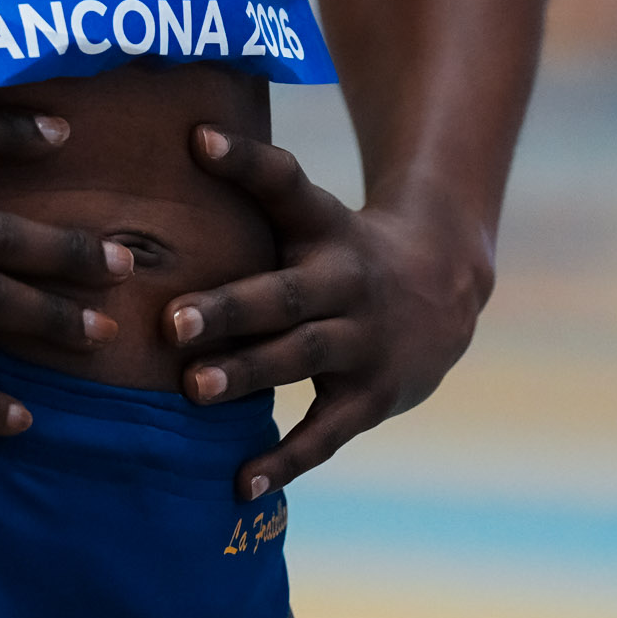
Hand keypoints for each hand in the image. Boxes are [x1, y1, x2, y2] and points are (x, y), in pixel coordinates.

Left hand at [159, 124, 493, 498]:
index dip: (244, 160)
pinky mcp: (372, 397)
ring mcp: (364, 342)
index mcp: (325, 226)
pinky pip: (325, 434)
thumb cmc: (338, 245)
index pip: (286, 183)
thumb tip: (188, 132)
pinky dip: (285, 461)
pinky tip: (239, 485)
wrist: (445, 286)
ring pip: (302, 359)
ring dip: (249, 374)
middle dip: (229, 308)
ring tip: (193, 390)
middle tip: (171, 322)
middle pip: (285, 294)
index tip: (199, 140)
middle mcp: (346, 282)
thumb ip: (252, 178)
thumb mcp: (307, 209)